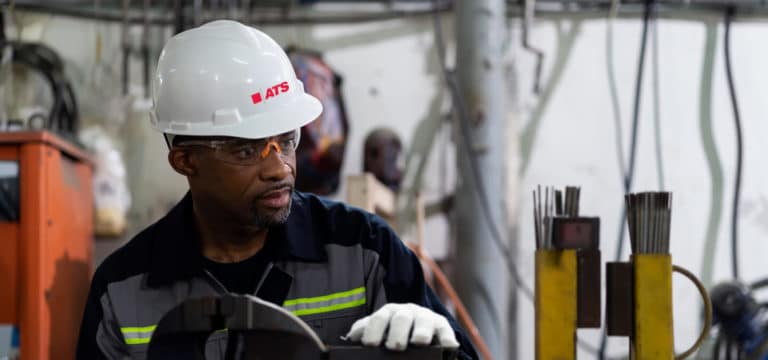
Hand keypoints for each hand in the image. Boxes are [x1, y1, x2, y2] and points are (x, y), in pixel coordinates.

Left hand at [344, 303, 459, 350]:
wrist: (416, 329)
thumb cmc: (391, 332)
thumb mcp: (377, 330)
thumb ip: (364, 332)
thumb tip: (352, 337)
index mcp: (387, 313)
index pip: (379, 319)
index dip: (374, 330)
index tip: (370, 344)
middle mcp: (406, 312)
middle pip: (401, 318)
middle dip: (397, 332)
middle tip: (394, 346)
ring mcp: (425, 318)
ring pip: (423, 321)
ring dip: (421, 331)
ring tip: (419, 341)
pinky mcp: (441, 326)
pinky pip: (445, 330)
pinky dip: (447, 337)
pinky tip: (449, 345)